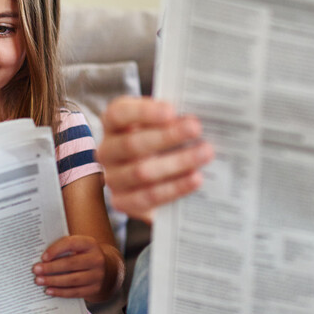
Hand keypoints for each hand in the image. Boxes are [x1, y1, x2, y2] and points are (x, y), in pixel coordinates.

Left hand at [34, 235, 114, 300]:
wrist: (106, 269)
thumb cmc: (83, 255)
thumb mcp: (78, 247)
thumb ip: (63, 248)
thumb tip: (41, 258)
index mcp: (90, 244)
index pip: (71, 244)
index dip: (56, 250)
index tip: (43, 257)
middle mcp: (96, 259)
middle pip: (71, 263)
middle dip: (51, 267)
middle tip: (36, 270)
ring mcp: (97, 275)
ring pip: (72, 279)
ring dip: (53, 281)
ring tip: (39, 281)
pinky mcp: (94, 289)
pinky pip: (75, 292)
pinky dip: (60, 292)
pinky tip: (49, 290)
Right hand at [96, 96, 213, 222]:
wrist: (158, 176)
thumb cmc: (163, 139)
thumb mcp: (164, 123)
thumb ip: (175, 117)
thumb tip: (199, 115)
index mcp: (113, 123)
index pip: (118, 114)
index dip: (143, 112)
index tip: (172, 111)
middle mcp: (107, 150)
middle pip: (132, 144)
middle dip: (167, 136)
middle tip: (197, 128)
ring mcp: (113, 178)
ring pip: (142, 172)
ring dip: (177, 162)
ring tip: (205, 153)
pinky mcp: (122, 202)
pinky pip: (147, 197)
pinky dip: (175, 187)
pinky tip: (196, 178)